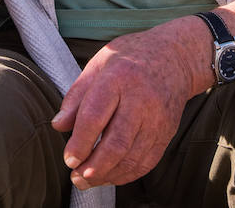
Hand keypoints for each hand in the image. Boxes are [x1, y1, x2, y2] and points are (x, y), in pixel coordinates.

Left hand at [52, 23, 209, 189]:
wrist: (176, 56)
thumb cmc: (130, 57)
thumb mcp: (99, 63)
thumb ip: (77, 95)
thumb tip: (58, 126)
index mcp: (118, 78)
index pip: (95, 116)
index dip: (80, 143)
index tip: (68, 159)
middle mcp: (141, 99)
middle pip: (117, 143)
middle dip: (94, 166)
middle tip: (76, 176)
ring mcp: (157, 118)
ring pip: (133, 157)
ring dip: (108, 175)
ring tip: (87, 180)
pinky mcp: (167, 132)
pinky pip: (147, 161)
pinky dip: (127, 174)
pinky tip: (109, 176)